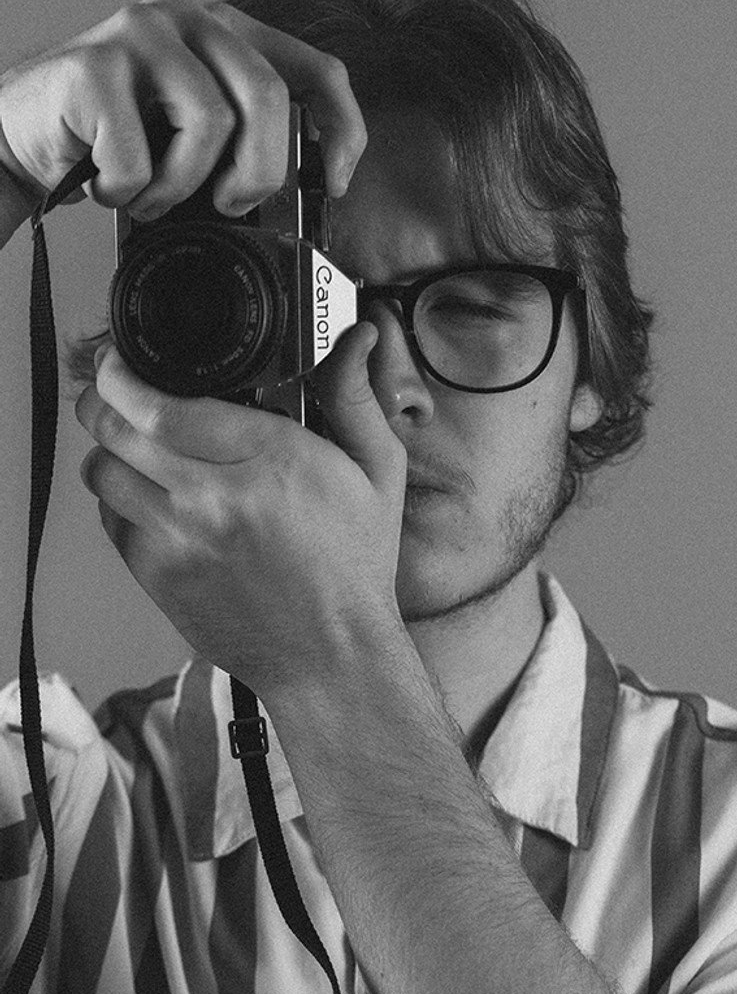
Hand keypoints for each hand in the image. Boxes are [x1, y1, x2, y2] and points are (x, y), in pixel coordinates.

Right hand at [0, 0, 365, 212]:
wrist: (20, 132)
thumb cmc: (112, 138)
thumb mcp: (193, 133)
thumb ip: (245, 137)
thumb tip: (308, 190)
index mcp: (228, 34)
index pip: (318, 69)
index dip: (342, 131)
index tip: (333, 184)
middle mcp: (190, 18)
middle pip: (267, 99)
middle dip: (258, 174)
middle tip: (230, 204)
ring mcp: (141, 34)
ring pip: (209, 124)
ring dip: (181, 188)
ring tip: (151, 197)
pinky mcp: (95, 65)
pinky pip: (141, 156)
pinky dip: (128, 192)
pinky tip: (108, 185)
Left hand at [75, 325, 406, 701]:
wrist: (330, 656)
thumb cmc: (354, 567)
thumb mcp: (376, 472)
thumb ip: (355, 396)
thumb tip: (357, 337)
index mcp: (269, 461)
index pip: (162, 406)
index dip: (123, 376)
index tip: (119, 363)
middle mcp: (213, 499)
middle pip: (115, 431)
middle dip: (103, 400)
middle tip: (114, 392)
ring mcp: (178, 541)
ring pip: (103, 473)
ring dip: (110, 450)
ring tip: (135, 445)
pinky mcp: (158, 577)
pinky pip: (111, 521)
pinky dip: (121, 500)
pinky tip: (153, 497)